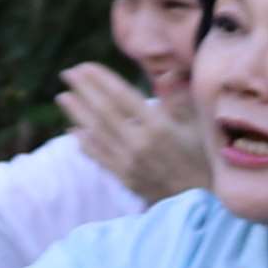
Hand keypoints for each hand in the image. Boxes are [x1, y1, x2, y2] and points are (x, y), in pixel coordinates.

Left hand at [58, 60, 210, 202]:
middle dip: (83, 90)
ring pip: (96, 133)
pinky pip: (99, 157)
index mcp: (159, 126)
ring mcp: (129, 162)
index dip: (100, 80)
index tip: (84, 66)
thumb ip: (178, 99)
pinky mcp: (125, 178)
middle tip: (67, 73)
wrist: (203, 200)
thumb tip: (165, 73)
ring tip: (63, 97)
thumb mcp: (198, 125)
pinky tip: (73, 131)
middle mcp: (140, 143)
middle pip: (103, 112)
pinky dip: (84, 143)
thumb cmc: (204, 158)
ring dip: (77, 114)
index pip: (121, 96)